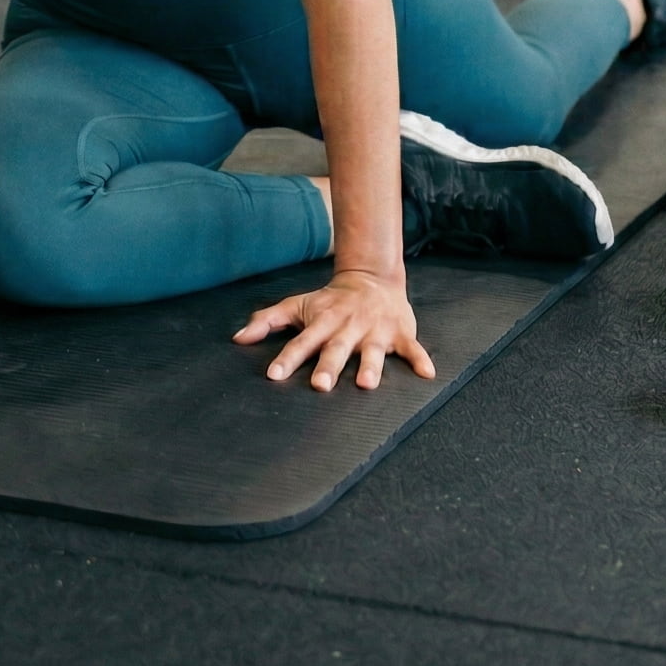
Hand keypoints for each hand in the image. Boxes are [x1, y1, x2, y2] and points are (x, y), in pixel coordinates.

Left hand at [232, 268, 435, 391]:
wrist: (372, 278)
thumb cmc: (329, 301)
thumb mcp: (297, 306)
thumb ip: (268, 321)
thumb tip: (237, 338)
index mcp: (322, 321)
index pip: (301, 342)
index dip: (287, 358)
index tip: (274, 375)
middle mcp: (347, 326)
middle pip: (336, 348)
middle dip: (328, 366)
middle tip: (320, 386)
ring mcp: (375, 329)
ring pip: (372, 350)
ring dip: (371, 366)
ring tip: (366, 384)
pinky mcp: (400, 333)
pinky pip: (412, 348)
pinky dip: (420, 359)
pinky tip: (428, 374)